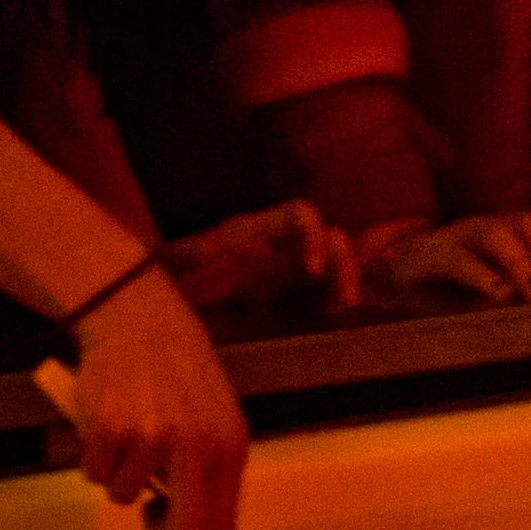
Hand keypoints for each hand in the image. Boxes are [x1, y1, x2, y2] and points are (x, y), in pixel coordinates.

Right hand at [64, 277, 256, 529]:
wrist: (141, 322)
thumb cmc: (180, 376)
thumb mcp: (216, 419)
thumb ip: (214, 472)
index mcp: (228, 445)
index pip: (219, 526)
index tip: (177, 528)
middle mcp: (195, 445)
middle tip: (148, 513)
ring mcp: (150, 438)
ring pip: (123, 497)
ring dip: (119, 475)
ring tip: (129, 435)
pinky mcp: (107, 429)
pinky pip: (92, 474)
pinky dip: (94, 457)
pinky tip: (107, 424)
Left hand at [158, 200, 348, 312]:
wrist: (181, 291)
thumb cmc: (184, 271)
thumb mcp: (184, 261)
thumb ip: (192, 254)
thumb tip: (214, 251)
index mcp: (262, 228)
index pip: (302, 215)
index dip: (315, 236)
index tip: (314, 270)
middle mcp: (285, 242)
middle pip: (332, 238)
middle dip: (346, 264)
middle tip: (346, 299)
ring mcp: (293, 266)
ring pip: (337, 261)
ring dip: (349, 279)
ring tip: (347, 306)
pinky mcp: (295, 290)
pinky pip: (327, 287)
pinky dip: (337, 296)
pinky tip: (335, 314)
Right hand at [349, 205, 530, 308]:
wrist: (402, 277)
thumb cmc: (466, 285)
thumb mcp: (509, 289)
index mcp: (525, 229)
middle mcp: (501, 223)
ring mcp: (466, 233)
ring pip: (500, 234)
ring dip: (524, 262)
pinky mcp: (435, 253)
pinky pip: (460, 258)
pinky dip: (482, 276)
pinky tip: (499, 296)